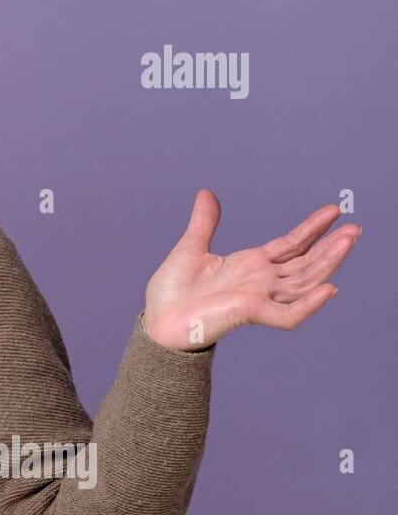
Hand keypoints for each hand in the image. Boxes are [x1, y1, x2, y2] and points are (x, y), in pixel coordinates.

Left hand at [142, 189, 359, 350]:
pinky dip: (308, 304)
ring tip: (348, 242)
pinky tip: (328, 288)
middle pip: (306, 263)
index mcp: (250, 265)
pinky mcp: (251, 313)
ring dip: (328, 263)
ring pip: (304, 282)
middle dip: (331, 246)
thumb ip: (204, 222)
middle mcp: (261, 281)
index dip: (312, 228)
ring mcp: (259, 297)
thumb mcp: (191, 247)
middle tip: (356, 228)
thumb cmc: (172, 291)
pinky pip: (287, 314)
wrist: (157, 321)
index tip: (334, 211)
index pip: (291, 245)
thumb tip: (206, 193)